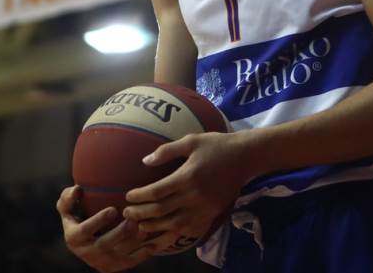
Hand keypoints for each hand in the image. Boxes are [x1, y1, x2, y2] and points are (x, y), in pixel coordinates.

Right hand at [57, 185, 154, 271]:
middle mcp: (87, 253)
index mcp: (74, 238)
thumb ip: (67, 198)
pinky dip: (142, 253)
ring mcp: (102, 262)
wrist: (86, 242)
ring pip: (120, 256)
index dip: (98, 221)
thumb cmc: (78, 217)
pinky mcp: (116, 267)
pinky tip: (153, 242)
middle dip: (119, 234)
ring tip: (145, 229)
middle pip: (104, 245)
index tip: (112, 209)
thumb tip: (77, 189)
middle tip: (133, 221)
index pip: (84, 231)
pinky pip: (131, 261)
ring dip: (134, 243)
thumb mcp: (67, 209)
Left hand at [122, 131, 253, 239]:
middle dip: (141, 213)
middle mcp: (195, 196)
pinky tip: (164, 230)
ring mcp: (204, 208)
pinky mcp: (212, 214)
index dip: (139, 196)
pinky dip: (174, 232)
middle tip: (127, 213)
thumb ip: (167, 151)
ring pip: (174, 224)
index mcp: (188, 176)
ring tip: (140, 224)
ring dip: (154, 226)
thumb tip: (145, 161)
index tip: (128, 196)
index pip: (157, 192)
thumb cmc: (216, 145)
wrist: (245, 157)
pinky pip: (190, 229)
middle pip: (161, 211)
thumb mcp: (191, 141)